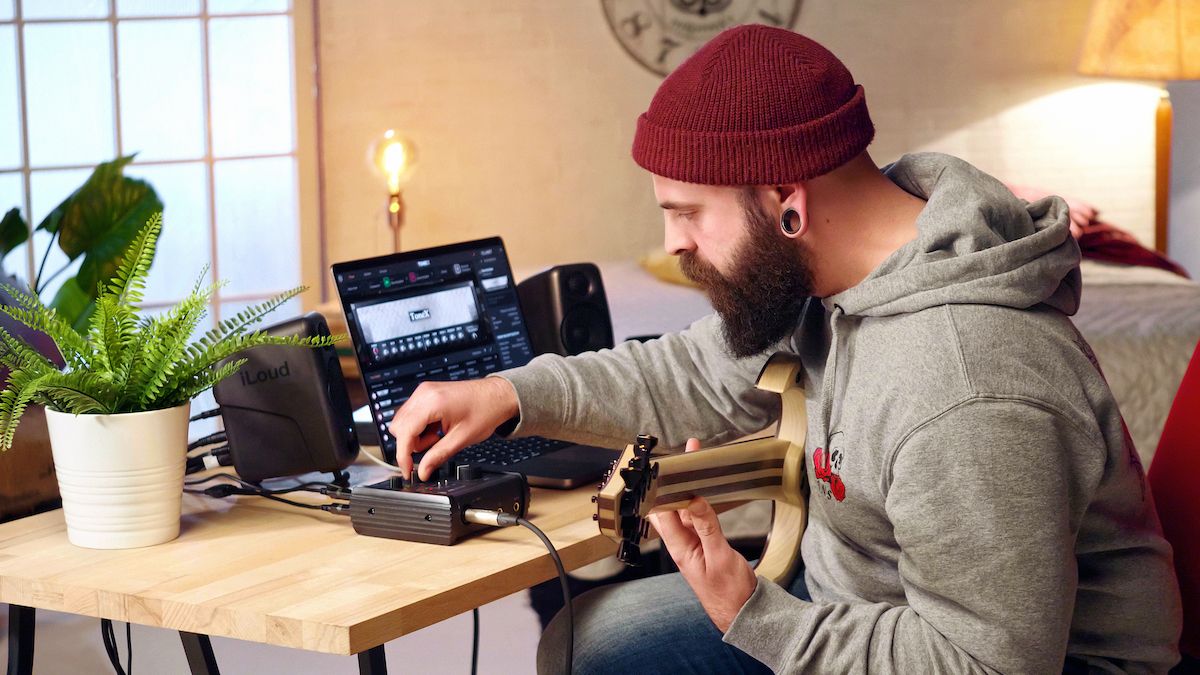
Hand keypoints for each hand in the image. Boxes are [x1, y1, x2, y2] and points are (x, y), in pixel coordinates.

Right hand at [387, 377, 518, 479]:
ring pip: (403, 420)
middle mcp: (424, 393)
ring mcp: (424, 391)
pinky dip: (419, 426)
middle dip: (411, 443)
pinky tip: (436, 429)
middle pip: (399, 426)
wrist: (497, 395)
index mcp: (432, 402)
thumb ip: (438, 456)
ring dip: (415, 435)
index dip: (403, 456)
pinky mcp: (426, 393)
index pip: (404, 433)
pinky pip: (411, 414)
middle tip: (433, 447)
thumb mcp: (461, 439)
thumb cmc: (486, 410)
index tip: (408, 471)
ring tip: (438, 437)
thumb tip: (423, 471)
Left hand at [648, 438, 758, 632]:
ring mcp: (691, 543)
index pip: (663, 510)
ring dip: (685, 489)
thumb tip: (694, 499)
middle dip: (672, 481)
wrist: (742, 614)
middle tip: (682, 457)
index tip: (667, 466)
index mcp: (679, 548)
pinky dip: (696, 501)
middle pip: (669, 506)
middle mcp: (680, 543)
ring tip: (692, 464)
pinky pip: (694, 518)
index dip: (662, 487)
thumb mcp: (720, 557)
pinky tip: (701, 490)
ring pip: (682, 510)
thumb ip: (706, 527)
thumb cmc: (730, 592)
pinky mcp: (702, 544)